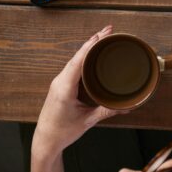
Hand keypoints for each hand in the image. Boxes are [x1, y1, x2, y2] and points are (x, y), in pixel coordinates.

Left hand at [31, 26, 118, 164]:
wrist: (45, 141)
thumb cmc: (62, 132)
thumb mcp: (87, 121)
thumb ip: (106, 111)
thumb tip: (126, 106)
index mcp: (64, 88)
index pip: (78, 61)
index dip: (90, 46)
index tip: (102, 34)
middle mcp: (60, 81)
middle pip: (78, 55)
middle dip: (93, 41)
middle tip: (109, 30)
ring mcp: (58, 82)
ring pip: (75, 59)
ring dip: (88, 47)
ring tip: (103, 37)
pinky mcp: (60, 84)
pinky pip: (72, 66)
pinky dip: (83, 56)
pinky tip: (91, 53)